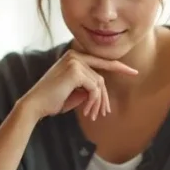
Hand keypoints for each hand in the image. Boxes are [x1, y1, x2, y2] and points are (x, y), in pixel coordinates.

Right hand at [20, 49, 137, 121]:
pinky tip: (86, 111)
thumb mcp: (75, 91)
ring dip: (98, 102)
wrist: (35, 105)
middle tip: (105, 113)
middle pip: (101, 76)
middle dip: (104, 97)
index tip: (134, 73)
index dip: (119, 67)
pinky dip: (93, 102)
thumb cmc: (53, 100)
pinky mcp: (75, 71)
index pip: (101, 62)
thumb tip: (102, 90)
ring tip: (93, 115)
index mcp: (74, 56)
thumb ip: (88, 86)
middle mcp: (75, 55)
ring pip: (99, 83)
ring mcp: (75, 61)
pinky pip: (95, 88)